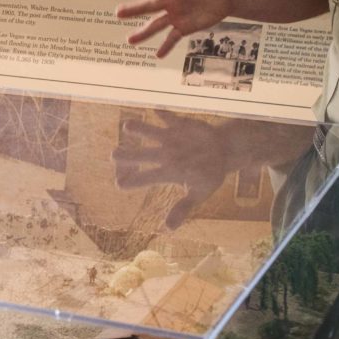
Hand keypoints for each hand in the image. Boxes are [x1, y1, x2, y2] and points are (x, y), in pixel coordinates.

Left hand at [113, 111, 233, 228]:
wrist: (224, 152)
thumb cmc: (209, 175)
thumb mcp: (199, 195)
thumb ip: (183, 208)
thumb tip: (168, 229)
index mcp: (165, 173)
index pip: (141, 179)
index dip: (129, 181)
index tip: (120, 183)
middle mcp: (163, 155)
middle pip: (139, 156)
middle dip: (126, 156)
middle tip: (114, 156)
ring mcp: (170, 139)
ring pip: (149, 133)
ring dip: (139, 129)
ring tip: (128, 127)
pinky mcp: (181, 125)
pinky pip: (170, 117)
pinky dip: (163, 114)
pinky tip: (156, 109)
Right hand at [116, 0, 234, 57]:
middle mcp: (172, 0)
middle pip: (150, 6)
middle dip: (134, 10)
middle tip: (117, 13)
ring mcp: (177, 15)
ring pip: (157, 24)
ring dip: (144, 32)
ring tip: (129, 40)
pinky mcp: (185, 26)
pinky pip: (173, 37)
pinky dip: (166, 46)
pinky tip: (157, 54)